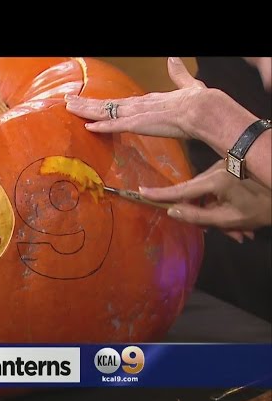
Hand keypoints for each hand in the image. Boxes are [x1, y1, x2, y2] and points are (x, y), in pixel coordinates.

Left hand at [65, 57, 207, 138]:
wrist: (205, 109)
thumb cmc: (200, 102)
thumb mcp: (187, 86)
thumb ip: (178, 74)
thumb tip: (173, 58)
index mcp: (147, 101)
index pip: (118, 102)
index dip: (101, 103)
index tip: (88, 101)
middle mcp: (138, 106)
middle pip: (105, 105)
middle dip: (85, 104)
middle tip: (67, 101)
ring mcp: (137, 114)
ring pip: (105, 112)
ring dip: (86, 111)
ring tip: (68, 107)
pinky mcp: (139, 123)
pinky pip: (116, 126)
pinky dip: (102, 127)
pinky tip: (87, 127)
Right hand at [139, 161, 271, 242]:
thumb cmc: (261, 210)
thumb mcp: (229, 219)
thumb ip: (197, 216)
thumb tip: (171, 211)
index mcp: (216, 180)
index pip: (182, 190)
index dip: (161, 194)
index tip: (140, 192)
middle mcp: (217, 169)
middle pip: (196, 194)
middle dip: (205, 215)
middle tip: (221, 233)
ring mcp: (224, 167)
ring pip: (208, 194)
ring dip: (217, 214)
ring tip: (238, 232)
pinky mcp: (230, 169)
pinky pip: (218, 189)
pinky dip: (224, 206)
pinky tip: (239, 223)